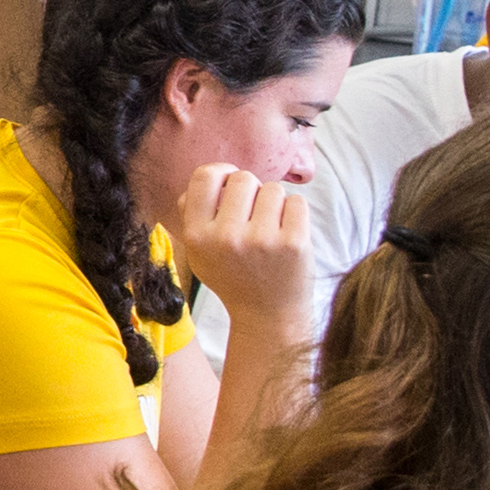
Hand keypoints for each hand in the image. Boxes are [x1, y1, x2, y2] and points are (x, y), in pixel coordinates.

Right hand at [165, 163, 320, 335]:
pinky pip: (297, 202)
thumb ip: (192, 214)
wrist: (267, 316)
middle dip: (252, 191)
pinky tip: (287, 234)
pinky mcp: (294, 243)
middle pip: (243, 178)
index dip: (220, 172)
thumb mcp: (198, 253)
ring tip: (270, 229)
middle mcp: (226, 237)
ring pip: (273, 189)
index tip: (230, 183)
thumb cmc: (233, 277)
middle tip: (254, 214)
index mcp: (197, 236)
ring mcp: (262, 240)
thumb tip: (208, 176)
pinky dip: (294, 214)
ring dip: (274, 203)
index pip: (204, 177)